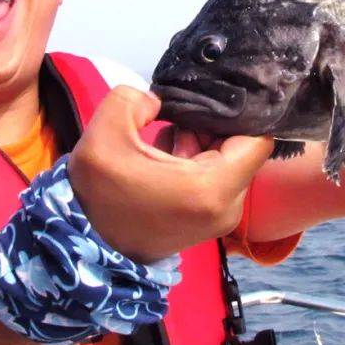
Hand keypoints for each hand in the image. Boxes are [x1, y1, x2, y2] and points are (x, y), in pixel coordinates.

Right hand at [67, 87, 272, 262]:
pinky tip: (164, 160)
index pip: (259, 139)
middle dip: (213, 130)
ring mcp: (219, 220)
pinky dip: (197, 165)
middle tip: (176, 123)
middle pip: (242, 151)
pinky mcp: (208, 223)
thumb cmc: (99, 193)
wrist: (84, 245)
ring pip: (229, 164)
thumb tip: (159, 103)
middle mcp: (226, 209)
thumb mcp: (105, 131)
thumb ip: (134, 98)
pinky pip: (218, 181)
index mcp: (211, 188)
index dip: (239, 114)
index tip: (208, 103)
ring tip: (165, 144)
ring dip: (202, 147)